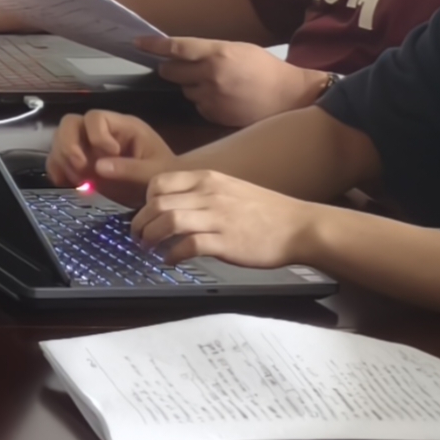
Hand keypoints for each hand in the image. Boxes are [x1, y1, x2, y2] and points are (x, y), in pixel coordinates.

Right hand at [46, 110, 170, 195]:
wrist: (163, 192)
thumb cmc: (164, 176)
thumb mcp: (154, 173)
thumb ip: (130, 168)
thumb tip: (98, 166)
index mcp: (123, 126)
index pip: (96, 117)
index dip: (95, 135)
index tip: (109, 155)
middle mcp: (101, 132)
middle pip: (70, 123)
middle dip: (69, 144)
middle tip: (80, 166)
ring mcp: (88, 147)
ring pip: (60, 140)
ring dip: (62, 159)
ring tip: (78, 180)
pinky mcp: (81, 164)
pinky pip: (58, 160)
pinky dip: (57, 171)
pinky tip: (66, 184)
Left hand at [129, 167, 322, 272]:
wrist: (300, 227)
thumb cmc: (267, 213)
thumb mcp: (231, 189)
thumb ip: (203, 194)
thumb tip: (175, 205)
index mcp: (209, 179)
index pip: (160, 182)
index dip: (146, 200)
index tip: (146, 214)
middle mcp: (210, 194)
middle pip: (158, 203)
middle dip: (141, 223)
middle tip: (138, 236)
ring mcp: (218, 217)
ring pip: (168, 221)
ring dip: (151, 238)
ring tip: (148, 248)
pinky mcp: (226, 242)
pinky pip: (188, 245)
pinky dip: (172, 254)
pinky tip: (171, 260)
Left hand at [138, 36, 326, 128]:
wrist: (288, 96)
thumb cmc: (265, 68)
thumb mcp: (239, 49)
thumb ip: (211, 51)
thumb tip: (184, 54)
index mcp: (218, 52)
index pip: (177, 47)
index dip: (154, 45)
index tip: (138, 43)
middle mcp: (211, 74)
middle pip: (172, 71)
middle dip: (171, 68)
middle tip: (178, 66)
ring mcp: (211, 97)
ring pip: (185, 89)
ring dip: (192, 85)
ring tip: (216, 84)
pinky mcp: (213, 115)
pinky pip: (197, 106)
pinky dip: (204, 101)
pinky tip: (223, 98)